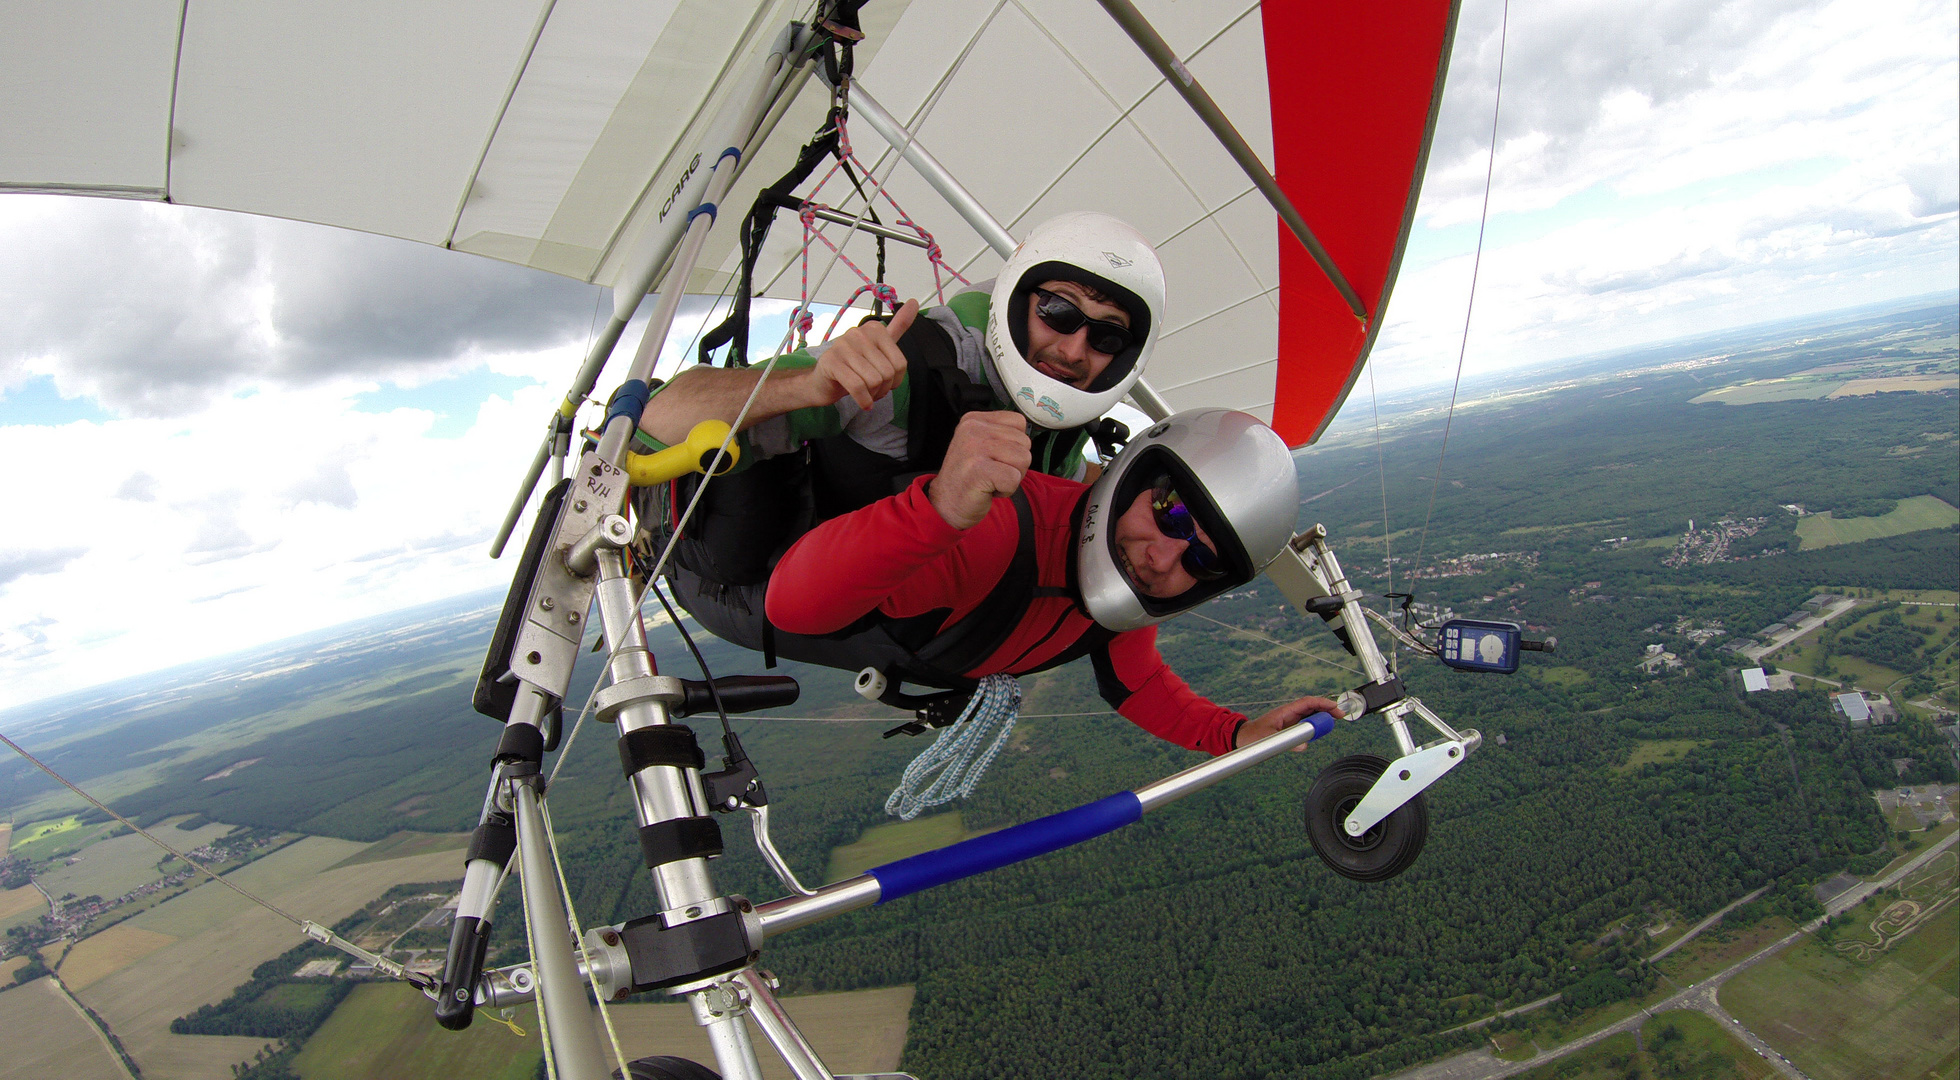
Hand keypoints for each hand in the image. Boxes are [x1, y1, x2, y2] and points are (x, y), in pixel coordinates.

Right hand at [806, 299, 917, 408]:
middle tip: (873, 391)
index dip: (895, 381)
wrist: (823, 381)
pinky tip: (863, 403)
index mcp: (875, 329)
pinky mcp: (832, 362)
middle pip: (887, 373)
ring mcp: (843, 346)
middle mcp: (859, 333)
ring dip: (872, 395)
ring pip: (874, 381)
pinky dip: (863, 400)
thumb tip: (914, 302)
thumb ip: (898, 326)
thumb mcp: (880, 347)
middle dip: (883, 389)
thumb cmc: (853, 366)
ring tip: (866, 394)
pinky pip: (858, 386)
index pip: (900, 364)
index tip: (886, 383)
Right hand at [930, 411, 1031, 528]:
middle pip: (1025, 442)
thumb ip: (1002, 435)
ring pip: (1023, 459)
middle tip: (993, 473)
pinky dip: (1006, 490)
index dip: (1015, 445)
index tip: (994, 458)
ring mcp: (974, 448)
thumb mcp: (982, 444)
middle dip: (1015, 463)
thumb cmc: (970, 477)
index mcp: (975, 419)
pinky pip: (1014, 478)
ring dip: (1012, 477)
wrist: (946, 504)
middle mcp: (973, 429)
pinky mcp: (978, 469)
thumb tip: (1027, 437)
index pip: (1019, 422)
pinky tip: (988, 489)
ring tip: (991, 480)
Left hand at [1234, 695, 1344, 750]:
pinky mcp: (1291, 728)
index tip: (1335, 707)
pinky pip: (1307, 723)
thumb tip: (1305, 745)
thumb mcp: (1268, 740)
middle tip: (1341, 715)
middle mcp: (1290, 713)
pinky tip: (1324, 727)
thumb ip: (1285, 742)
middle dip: (1327, 708)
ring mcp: (1291, 720)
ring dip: (1323, 715)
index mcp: (1285, 711)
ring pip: (1311, 714)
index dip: (1322, 703)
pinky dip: (1317, 724)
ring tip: (1337, 718)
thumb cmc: (1253, 736)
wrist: (1243, 737)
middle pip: (1312, 707)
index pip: (1307, 703)